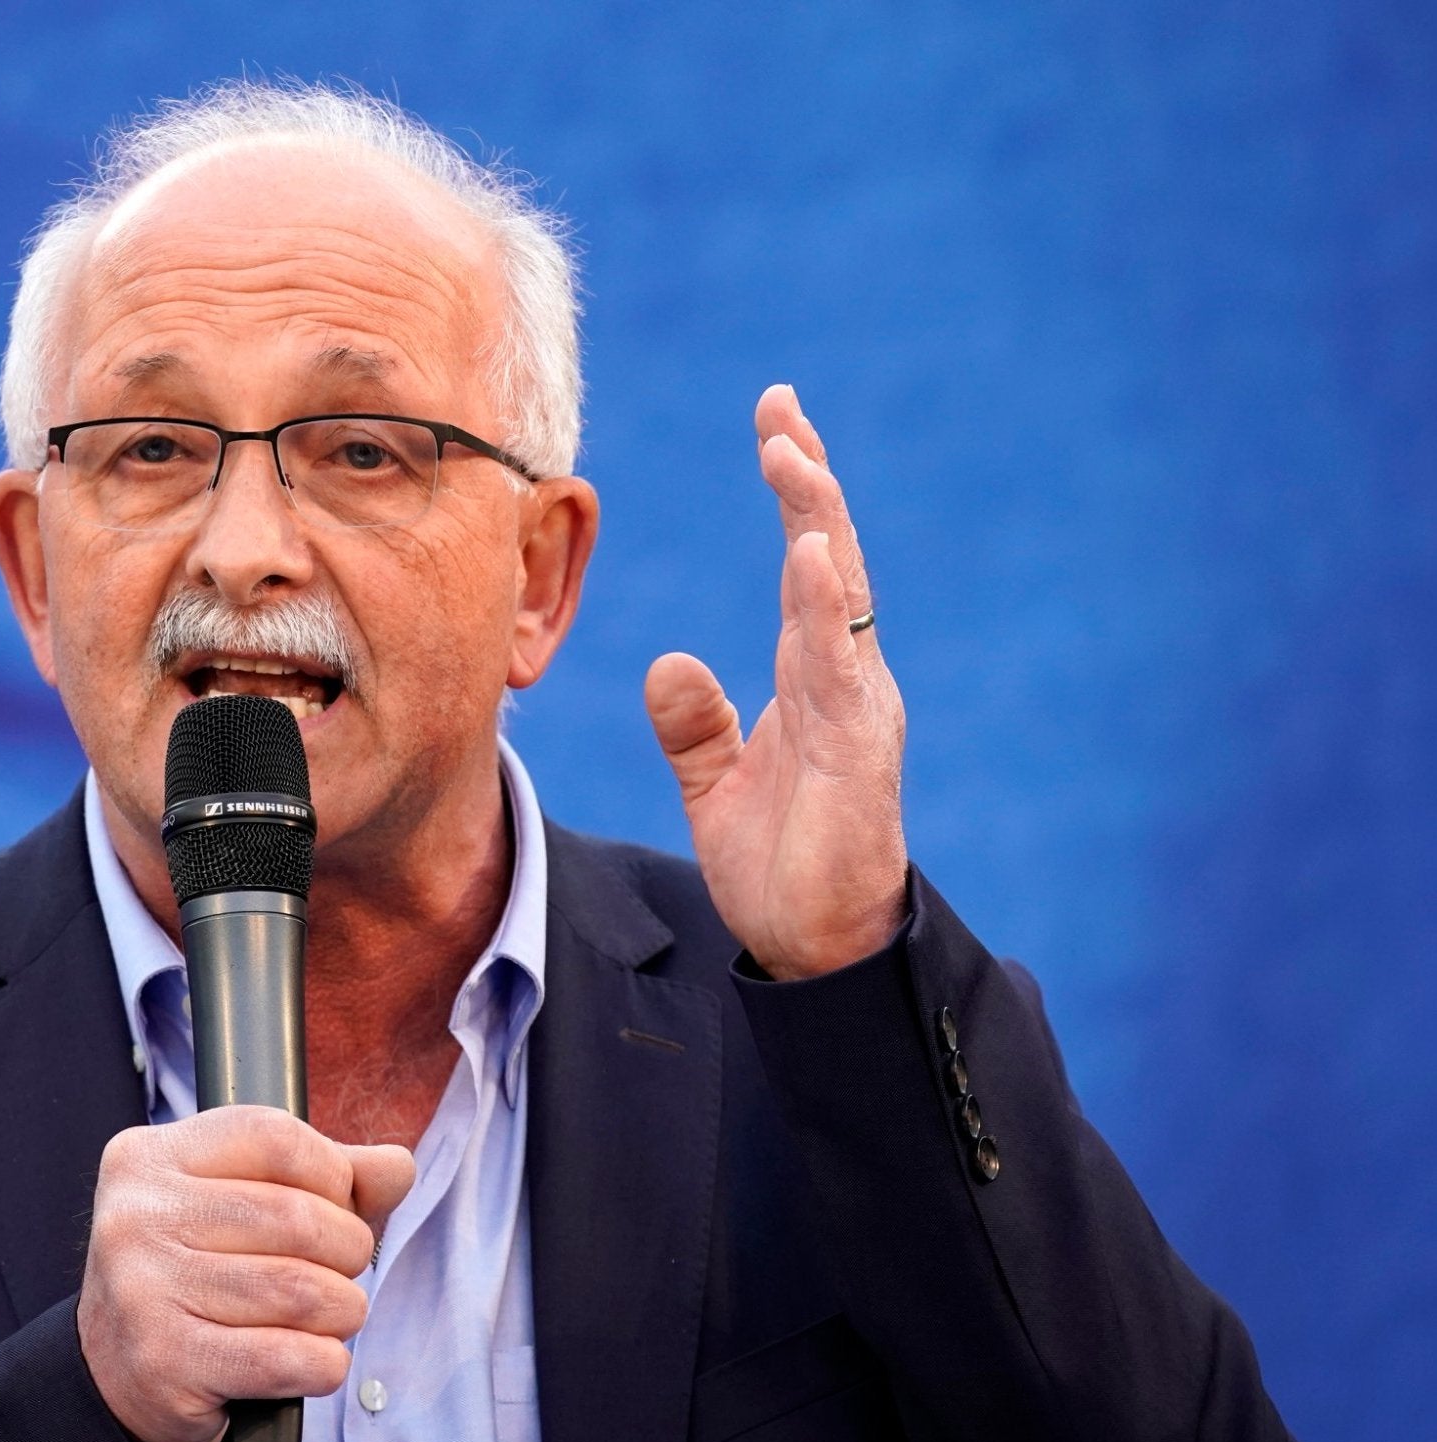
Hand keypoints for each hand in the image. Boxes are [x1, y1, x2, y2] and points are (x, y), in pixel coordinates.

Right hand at [76, 1104, 416, 1441]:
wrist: (116, 1383)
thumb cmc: (196, 1280)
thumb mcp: (242, 1206)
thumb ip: (325, 1178)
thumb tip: (396, 1167)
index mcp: (150, 1158)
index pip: (275, 1137)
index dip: (331, 1172)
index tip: (335, 1205)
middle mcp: (136, 1217)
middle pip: (298, 1217)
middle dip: (347, 1250)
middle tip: (338, 1273)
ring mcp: (144, 1290)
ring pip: (302, 1291)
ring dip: (343, 1311)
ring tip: (330, 1318)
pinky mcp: (166, 1362)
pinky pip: (288, 1358)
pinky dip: (324, 1363)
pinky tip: (311, 1361)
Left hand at [645, 385, 908, 979]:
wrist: (813, 947)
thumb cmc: (781, 864)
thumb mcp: (716, 783)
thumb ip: (695, 723)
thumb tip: (669, 662)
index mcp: (811, 678)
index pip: (806, 563)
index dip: (795, 492)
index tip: (774, 421)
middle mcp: (843, 679)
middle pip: (828, 557)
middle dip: (807, 479)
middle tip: (779, 408)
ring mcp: (857, 712)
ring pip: (838, 597)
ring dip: (815, 523)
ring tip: (790, 455)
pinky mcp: (859, 753)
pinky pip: (840, 667)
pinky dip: (823, 609)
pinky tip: (809, 556)